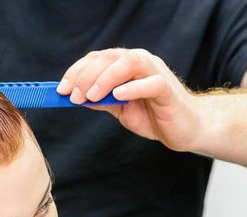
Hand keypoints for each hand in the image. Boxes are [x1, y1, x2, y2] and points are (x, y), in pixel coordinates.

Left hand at [57, 48, 209, 152]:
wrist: (184, 128)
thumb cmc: (153, 115)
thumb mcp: (119, 108)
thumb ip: (100, 100)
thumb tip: (74, 97)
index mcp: (126, 65)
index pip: (97, 59)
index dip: (77, 71)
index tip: (62, 89)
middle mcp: (140, 63)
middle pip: (109, 58)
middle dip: (86, 76)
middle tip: (74, 95)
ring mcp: (155, 73)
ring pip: (128, 63)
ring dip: (105, 78)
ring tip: (91, 96)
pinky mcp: (167, 89)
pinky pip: (151, 83)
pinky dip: (133, 87)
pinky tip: (118, 96)